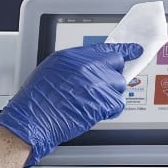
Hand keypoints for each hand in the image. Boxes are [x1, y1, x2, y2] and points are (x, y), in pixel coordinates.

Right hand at [0, 42, 140, 166]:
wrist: (32, 119)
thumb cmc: (37, 100)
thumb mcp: (52, 70)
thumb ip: (75, 64)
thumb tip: (92, 65)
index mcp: (73, 56)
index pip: (106, 48)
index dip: (124, 50)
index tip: (135, 50)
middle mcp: (87, 66)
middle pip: (116, 65)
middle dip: (112, 76)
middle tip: (100, 87)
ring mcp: (97, 83)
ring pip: (119, 85)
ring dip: (109, 94)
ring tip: (91, 102)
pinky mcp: (103, 101)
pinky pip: (118, 103)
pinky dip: (110, 109)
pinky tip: (95, 111)